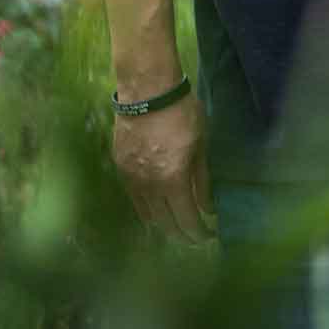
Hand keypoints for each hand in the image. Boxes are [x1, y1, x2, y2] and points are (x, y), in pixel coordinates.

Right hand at [112, 92, 213, 241]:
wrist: (147, 90)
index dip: (197, 232)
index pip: (186, 218)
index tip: (207, 237)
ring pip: (146, 213)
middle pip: (164, 222)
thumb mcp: (202, 144)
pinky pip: (134, 197)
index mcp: (173, 179)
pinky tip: (154, 209)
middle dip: (180, 234)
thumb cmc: (182, 113)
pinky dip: (146, 208)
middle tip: (192, 238)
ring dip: (162, 224)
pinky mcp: (120, 167)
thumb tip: (208, 207)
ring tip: (174, 226)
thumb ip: (202, 179)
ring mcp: (131, 177)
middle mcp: (149, 185)